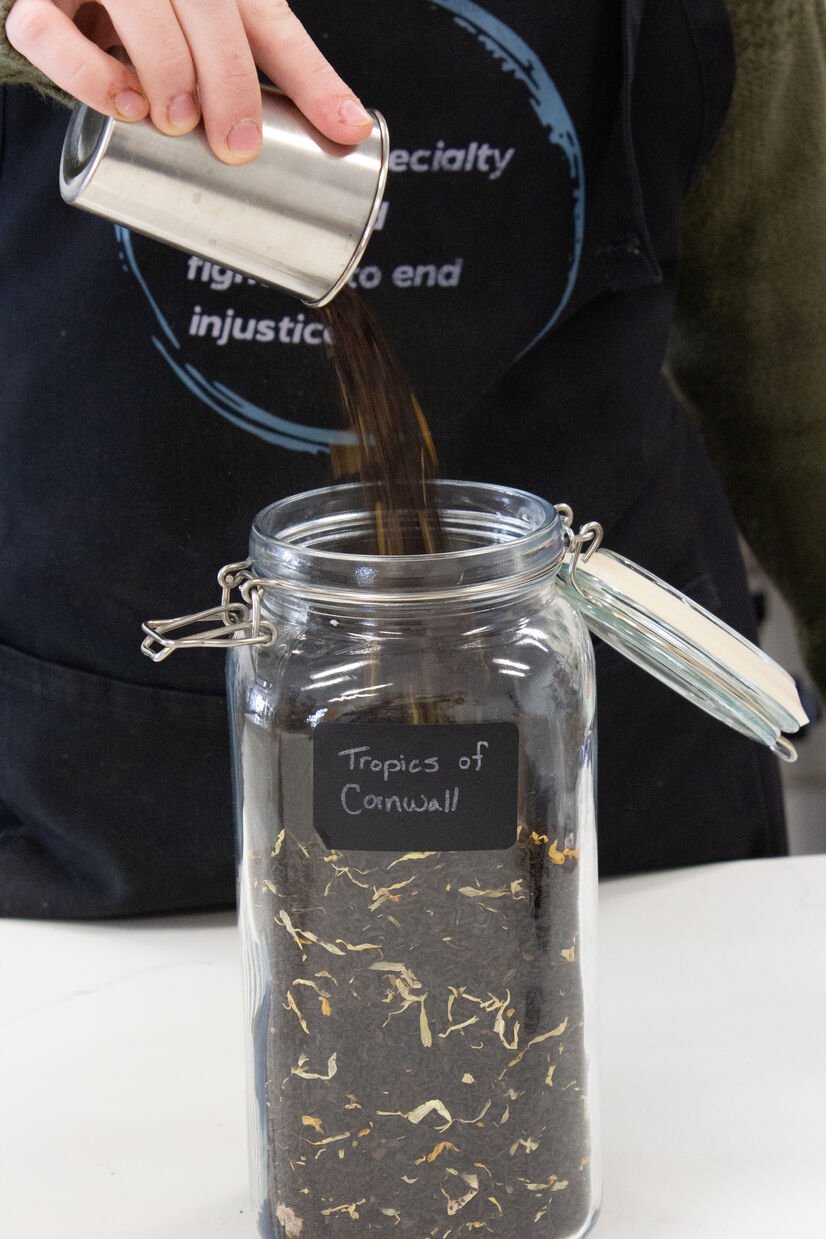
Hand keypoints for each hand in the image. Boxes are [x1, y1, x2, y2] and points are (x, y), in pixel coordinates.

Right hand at [5, 0, 373, 161]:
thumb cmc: (170, 13)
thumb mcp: (236, 28)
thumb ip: (289, 72)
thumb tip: (353, 129)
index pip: (271, 19)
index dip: (309, 77)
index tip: (342, 129)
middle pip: (207, 7)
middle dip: (229, 81)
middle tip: (235, 145)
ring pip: (134, 9)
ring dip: (164, 69)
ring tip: (177, 121)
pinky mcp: (40, 2)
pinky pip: (48, 35)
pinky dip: (86, 74)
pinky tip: (123, 105)